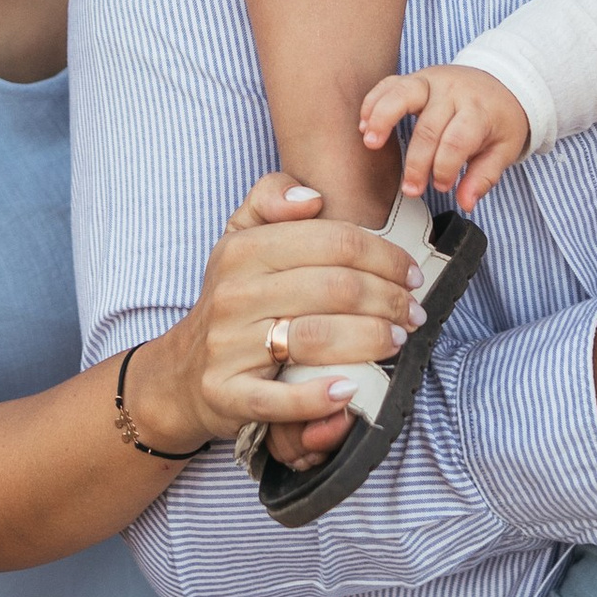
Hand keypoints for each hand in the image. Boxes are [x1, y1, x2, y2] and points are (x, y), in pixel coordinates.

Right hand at [135, 174, 428, 456]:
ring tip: (396, 342)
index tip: (411, 274)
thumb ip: (271, 197)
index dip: (383, 256)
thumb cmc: (232, 299)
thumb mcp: (240, 236)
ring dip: (369, 340)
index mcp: (243, 249)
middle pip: (334, 288)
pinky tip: (349, 390)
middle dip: (388, 299)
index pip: (333, 242)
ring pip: (315, 337)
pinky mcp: (226, 393)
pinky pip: (278, 399)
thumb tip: (313, 198)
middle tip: (414, 313)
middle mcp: (234, 294)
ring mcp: (228, 346)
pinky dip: (317, 398)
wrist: (182, 371)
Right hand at [360, 65, 531, 210]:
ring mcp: (432, 81)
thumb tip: (466, 202)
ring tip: (371, 142)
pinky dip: (374, 101)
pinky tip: (364, 123)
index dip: (445, 167)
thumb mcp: (503, 149)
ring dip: (383, 118)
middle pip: (429, 126)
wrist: (501, 82)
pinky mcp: (416, 77)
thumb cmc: (498, 119)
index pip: (457, 140)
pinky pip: (391, 84)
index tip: (441, 186)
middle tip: (411, 188)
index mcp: (478, 111)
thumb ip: (484, 177)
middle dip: (417, 161)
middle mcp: (453, 92)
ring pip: (403, 94)